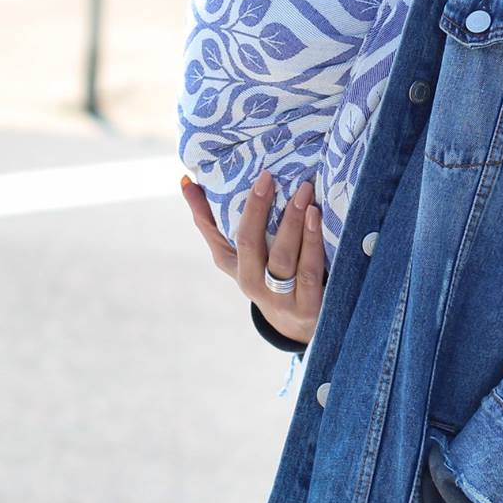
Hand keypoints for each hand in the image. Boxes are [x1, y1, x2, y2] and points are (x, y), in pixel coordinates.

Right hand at [180, 170, 326, 344]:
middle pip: (251, 244)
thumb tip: (186, 181)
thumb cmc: (265, 277)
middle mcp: (252, 285)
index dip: (223, 207)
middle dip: (259, 209)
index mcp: (234, 268)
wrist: (298, 326)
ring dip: (292, 223)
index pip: (221, 235)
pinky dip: (312, 244)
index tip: (237, 176)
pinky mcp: (308, 307)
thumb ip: (212, 221)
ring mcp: (280, 299)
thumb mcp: (238, 256)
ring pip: (283, 258)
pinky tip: (317, 219)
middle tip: (271, 177)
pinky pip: (309, 272)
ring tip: (303, 194)